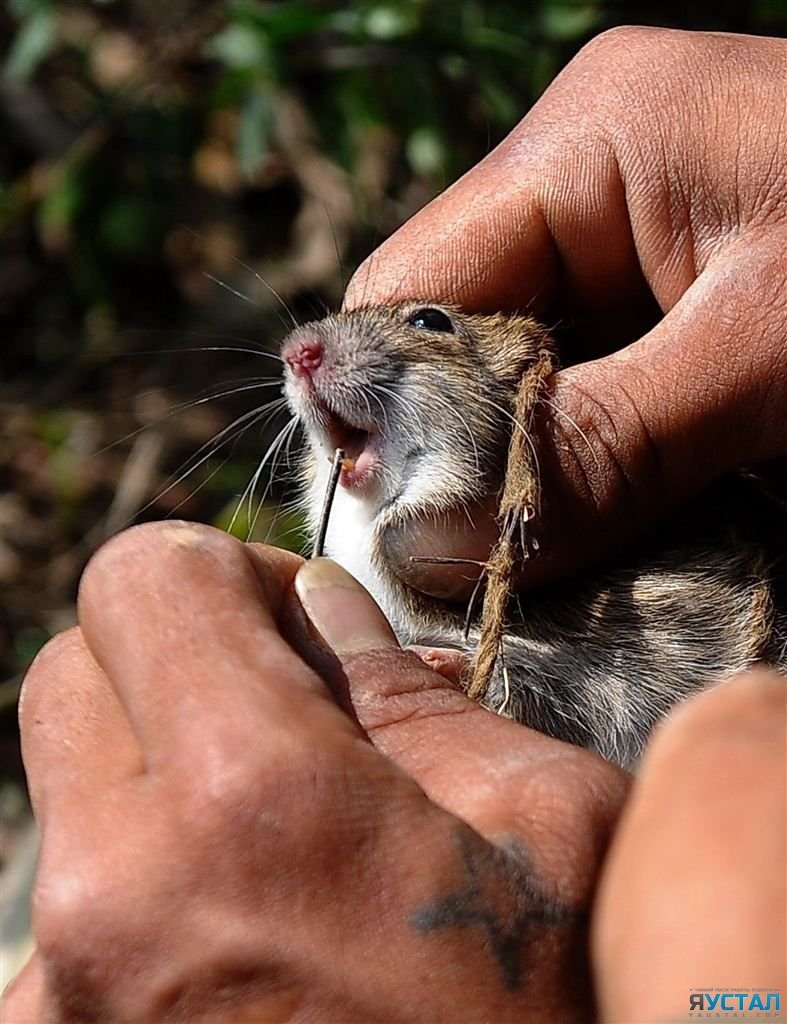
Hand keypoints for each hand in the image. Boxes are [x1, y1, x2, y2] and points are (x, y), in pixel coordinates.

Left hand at [3, 522, 626, 1022]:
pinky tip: (236, 928)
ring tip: (268, 843)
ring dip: (151, 771)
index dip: (215, 568)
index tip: (281, 618)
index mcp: (249, 800)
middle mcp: (110, 896)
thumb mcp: (544, 825)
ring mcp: (52, 997)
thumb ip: (412, 689)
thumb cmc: (544, 1023)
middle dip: (168, 659)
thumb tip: (321, 600)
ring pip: (62, 787)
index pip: (139, 579)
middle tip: (275, 711)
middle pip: (69, 668)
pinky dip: (136, 873)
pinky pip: (63, 898)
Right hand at [345, 27, 786, 596]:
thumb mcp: (770, 357)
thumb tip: (437, 542)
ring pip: (512, 371)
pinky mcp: (670, 296)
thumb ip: (604, 445)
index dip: (384, 409)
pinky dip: (581, 460)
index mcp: (587, 142)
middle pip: (450, 333)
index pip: (406, 286)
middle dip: (457, 448)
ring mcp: (627, 236)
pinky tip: (599, 517)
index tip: (405, 526)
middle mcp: (587, 177)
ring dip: (523, 465)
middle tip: (477, 557)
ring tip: (540, 548)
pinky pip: (581, 386)